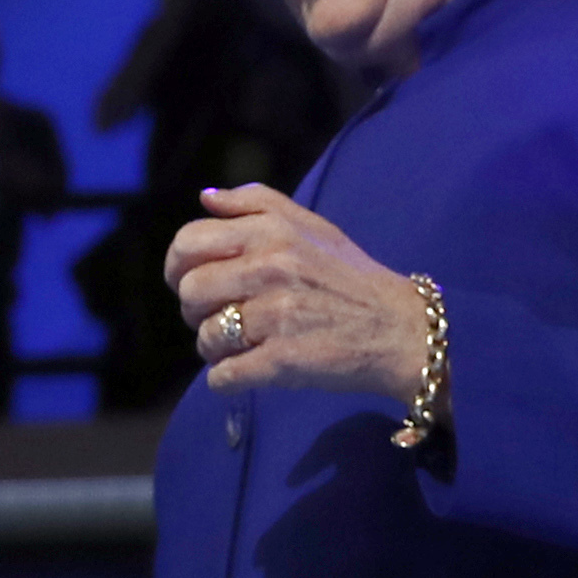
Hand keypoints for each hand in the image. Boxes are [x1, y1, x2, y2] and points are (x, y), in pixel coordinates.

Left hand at [164, 184, 428, 403]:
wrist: (399, 329)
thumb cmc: (349, 276)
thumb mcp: (311, 225)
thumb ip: (256, 203)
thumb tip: (205, 197)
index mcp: (271, 232)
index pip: (189, 243)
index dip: (177, 267)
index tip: (189, 282)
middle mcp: (271, 268)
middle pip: (191, 292)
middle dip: (196, 311)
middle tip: (222, 316)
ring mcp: (276, 316)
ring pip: (205, 337)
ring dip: (216, 349)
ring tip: (244, 345)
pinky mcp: (282, 361)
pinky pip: (224, 375)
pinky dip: (228, 379)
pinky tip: (249, 370)